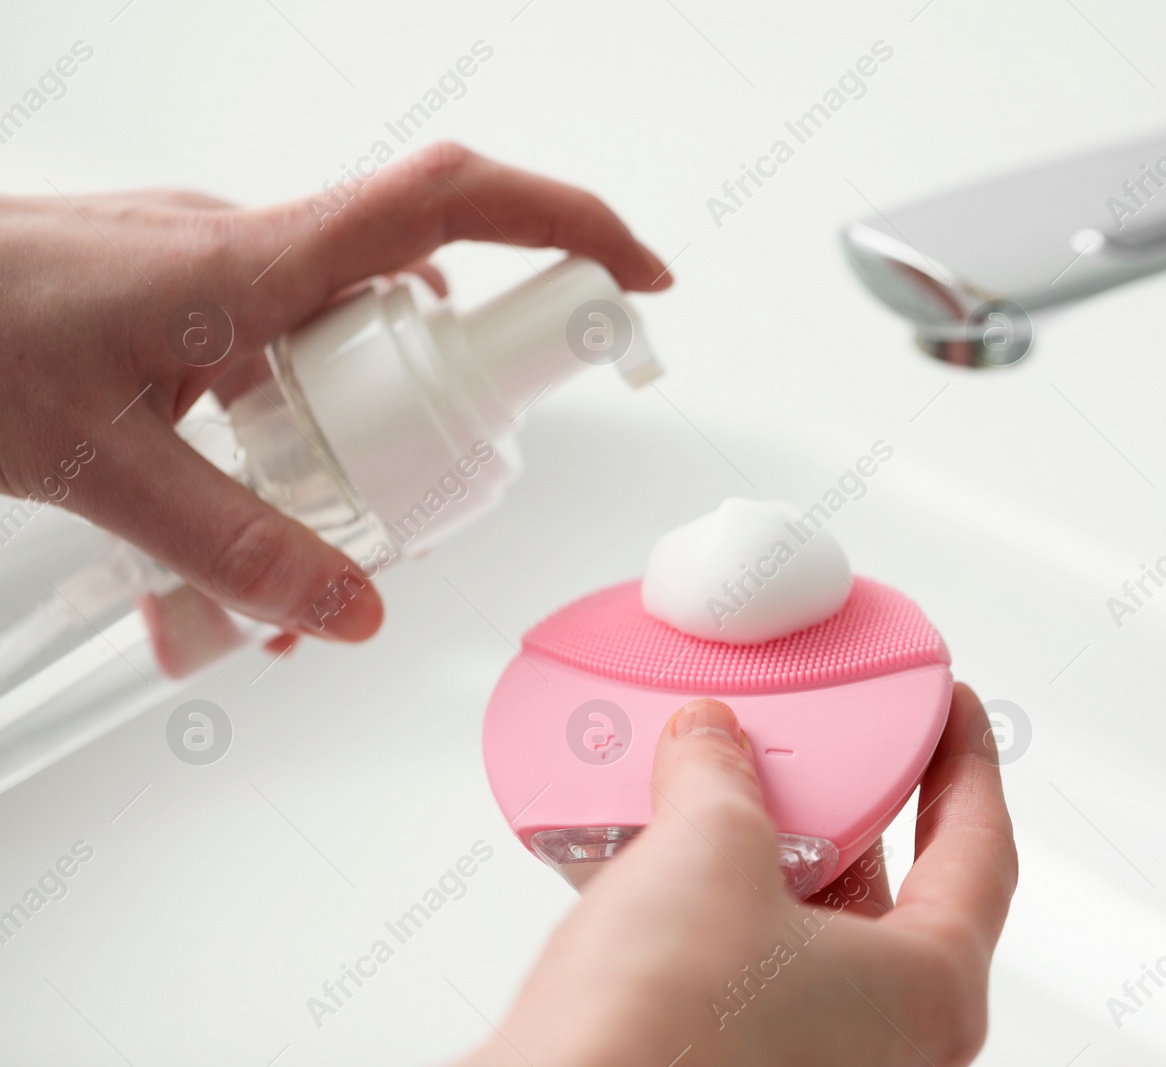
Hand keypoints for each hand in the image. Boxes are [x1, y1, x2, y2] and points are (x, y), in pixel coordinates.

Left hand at [0, 143, 669, 642]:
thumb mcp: (99, 468)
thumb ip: (231, 551)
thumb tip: (350, 612)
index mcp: (252, 260)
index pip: (450, 205)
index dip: (566, 222)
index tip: (637, 280)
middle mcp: (255, 243)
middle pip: (425, 285)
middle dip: (461, 384)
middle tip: (433, 483)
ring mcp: (226, 260)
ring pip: (356, 322)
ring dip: (375, 411)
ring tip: (322, 508)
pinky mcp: (197, 289)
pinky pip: (297, 333)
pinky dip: (316, 402)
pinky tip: (262, 477)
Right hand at [465, 684, 1017, 1066]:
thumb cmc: (664, 1036)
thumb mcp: (711, 849)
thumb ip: (723, 776)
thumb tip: (711, 744)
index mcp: (931, 994)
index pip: (979, 850)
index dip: (967, 760)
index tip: (951, 709)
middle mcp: (888, 1046)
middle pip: (895, 888)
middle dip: (852, 804)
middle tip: (829, 739)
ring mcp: (815, 1063)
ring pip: (814, 928)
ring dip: (773, 853)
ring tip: (729, 786)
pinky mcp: (741, 1064)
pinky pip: (753, 967)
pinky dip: (724, 906)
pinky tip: (672, 859)